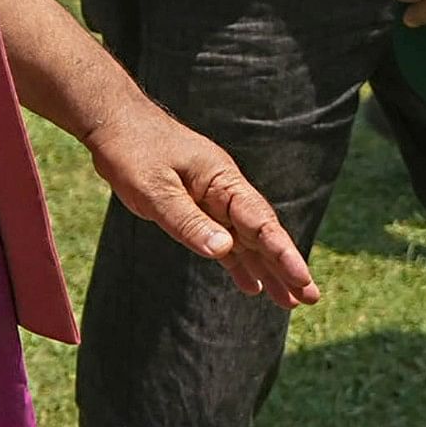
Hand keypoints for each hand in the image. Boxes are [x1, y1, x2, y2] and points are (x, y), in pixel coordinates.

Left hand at [85, 100, 316, 306]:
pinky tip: (253, 286)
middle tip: (311, 298)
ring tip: (290, 302)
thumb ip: (189, 221)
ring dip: (268, 271)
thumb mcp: (156, 189)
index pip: (261, 222)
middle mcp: (224, 192)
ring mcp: (212, 202)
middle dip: (287, 267)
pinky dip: (238, 264)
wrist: (114, 124)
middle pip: (262, 235)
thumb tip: (225, 249)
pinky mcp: (196, 210)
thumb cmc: (134, 150)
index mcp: (223, 180)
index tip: (303, 279)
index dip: (283, 253)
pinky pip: (223, 242)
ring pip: (246, 242)